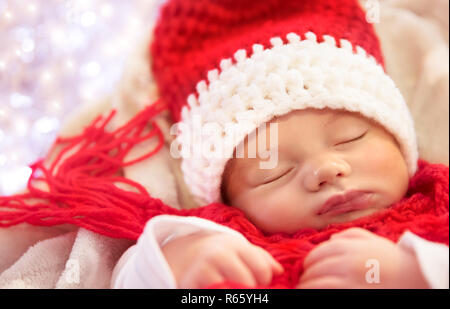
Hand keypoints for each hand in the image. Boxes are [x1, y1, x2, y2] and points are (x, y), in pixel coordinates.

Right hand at [162, 231, 283, 288]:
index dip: (264, 280)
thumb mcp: (236, 248)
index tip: (258, 282)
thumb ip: (260, 257)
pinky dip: (216, 293)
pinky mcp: (189, 282)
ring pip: (232, 292)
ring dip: (233, 292)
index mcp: (234, 245)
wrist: (178, 251)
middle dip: (250, 290)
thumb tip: (279, 271)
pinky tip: (215, 290)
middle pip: (249, 285)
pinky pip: (212, 294)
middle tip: (241, 287)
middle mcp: (219, 255)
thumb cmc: (216, 253)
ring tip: (229, 288)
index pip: (262, 270)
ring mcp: (203, 269)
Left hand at [297, 228, 428, 288]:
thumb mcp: (373, 241)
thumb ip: (349, 236)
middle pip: (315, 268)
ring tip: (304, 288)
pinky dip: (315, 292)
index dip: (309, 262)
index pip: (318, 253)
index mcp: (350, 247)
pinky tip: (310, 292)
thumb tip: (329, 240)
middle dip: (306, 274)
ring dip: (306, 285)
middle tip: (304, 280)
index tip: (307, 268)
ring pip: (317, 282)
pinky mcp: (352, 293)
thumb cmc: (392, 260)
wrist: (416, 278)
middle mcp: (348, 262)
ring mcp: (350, 280)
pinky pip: (326, 292)